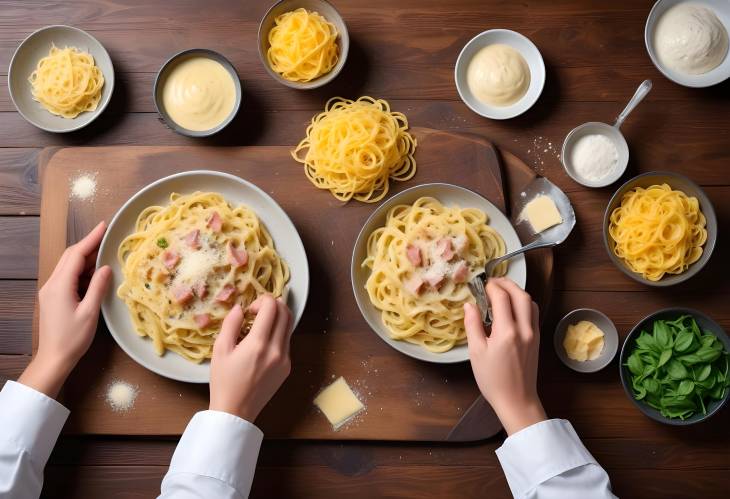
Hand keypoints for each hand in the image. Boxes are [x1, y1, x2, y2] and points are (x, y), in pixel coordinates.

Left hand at [19, 222, 111, 398]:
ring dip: (86, 258)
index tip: (104, 226)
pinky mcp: (53, 298)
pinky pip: (68, 277)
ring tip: (105, 253)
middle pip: (69, 257)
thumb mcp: (90, 312)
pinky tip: (95, 273)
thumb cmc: (73, 338)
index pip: (76, 255)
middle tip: (107, 236)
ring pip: (68, 266)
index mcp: (59, 286)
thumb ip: (98, 287)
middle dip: (88, 245)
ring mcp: (50, 291)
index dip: (91, 239)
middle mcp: (52, 284)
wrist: (54, 358)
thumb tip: (106, 267)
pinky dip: (82, 271)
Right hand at [209, 294, 292, 421]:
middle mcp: (277, 350)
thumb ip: (230, 324)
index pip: (272, 307)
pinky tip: (264, 340)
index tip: (250, 310)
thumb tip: (240, 307)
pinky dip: (279, 333)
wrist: (236, 411)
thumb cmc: (223, 381)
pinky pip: (287, 341)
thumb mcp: (220, 350)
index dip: (262, 300)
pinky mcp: (288, 367)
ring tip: (261, 323)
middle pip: (286, 313)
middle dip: (274, 304)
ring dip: (278, 318)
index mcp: (259, 344)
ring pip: (290, 326)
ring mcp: (285, 359)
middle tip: (258, 311)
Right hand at [464, 277, 545, 434]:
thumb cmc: (492, 379)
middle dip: (507, 283)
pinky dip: (524, 303)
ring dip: (518, 292)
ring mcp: (534, 334)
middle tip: (493, 281)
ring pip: (531, 303)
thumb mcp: (476, 352)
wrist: (517, 400)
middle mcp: (524, 329)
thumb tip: (469, 305)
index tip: (482, 285)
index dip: (492, 287)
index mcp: (506, 332)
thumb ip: (472, 325)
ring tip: (503, 290)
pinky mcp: (538, 339)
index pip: (502, 298)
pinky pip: (534, 313)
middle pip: (521, 295)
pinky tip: (513, 307)